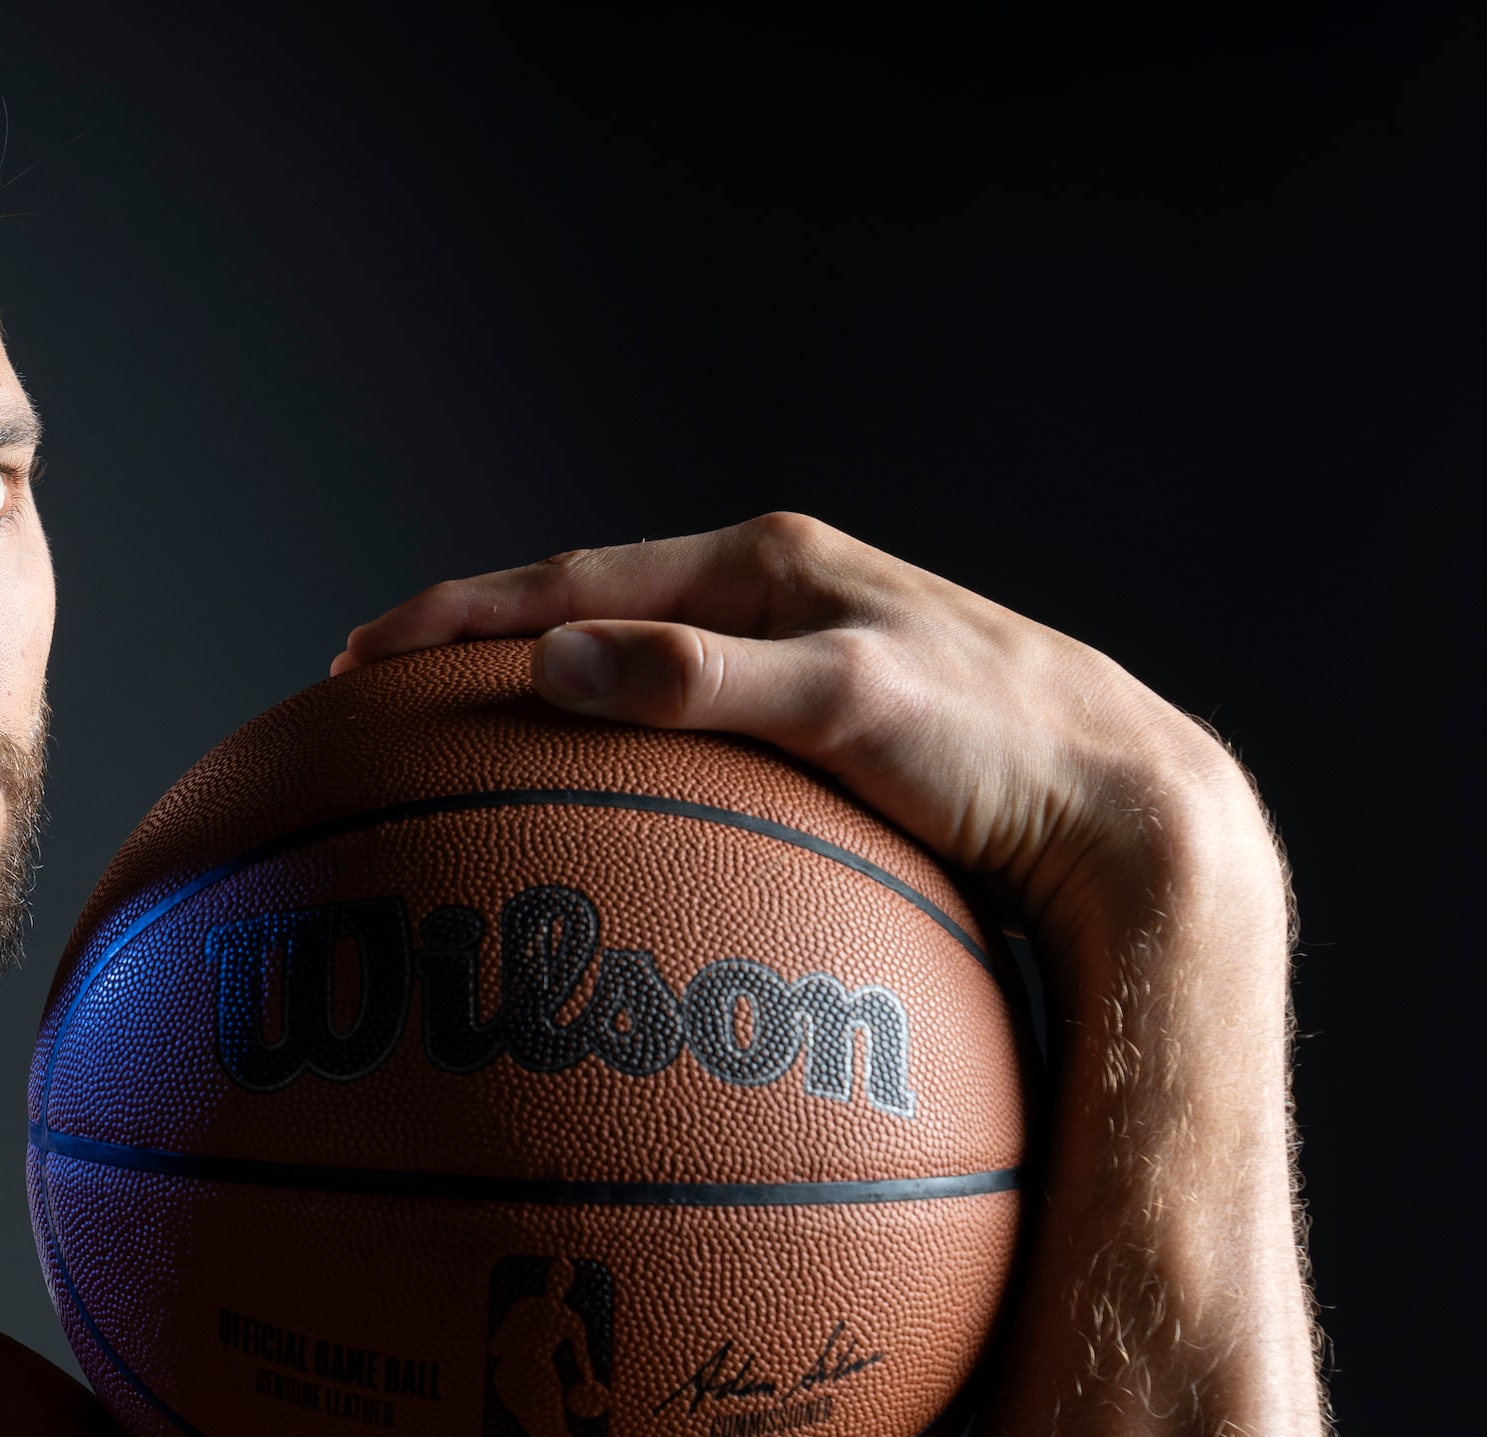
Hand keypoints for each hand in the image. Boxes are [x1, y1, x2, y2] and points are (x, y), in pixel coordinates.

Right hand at [335, 514, 1274, 952]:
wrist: (1134, 810)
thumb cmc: (1004, 748)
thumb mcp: (850, 702)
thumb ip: (706, 681)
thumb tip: (559, 666)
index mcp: (770, 565)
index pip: (577, 580)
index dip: (462, 616)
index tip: (363, 656)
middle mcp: (780, 597)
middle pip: (592, 610)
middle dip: (481, 644)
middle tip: (379, 687)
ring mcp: (802, 660)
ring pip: (638, 669)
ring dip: (543, 693)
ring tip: (462, 737)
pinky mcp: (831, 731)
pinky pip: (689, 731)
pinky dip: (616, 749)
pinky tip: (597, 805)